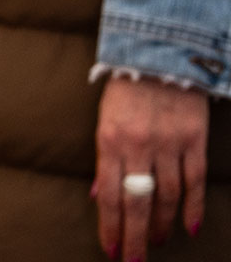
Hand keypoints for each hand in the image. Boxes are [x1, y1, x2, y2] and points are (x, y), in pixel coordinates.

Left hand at [94, 75, 208, 259]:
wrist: (159, 53)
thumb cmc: (125, 89)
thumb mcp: (104, 119)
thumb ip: (104, 160)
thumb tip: (99, 195)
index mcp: (109, 140)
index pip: (109, 195)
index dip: (110, 226)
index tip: (110, 250)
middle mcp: (138, 145)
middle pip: (137, 203)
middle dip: (134, 237)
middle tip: (133, 261)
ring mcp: (168, 143)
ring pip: (166, 196)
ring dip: (161, 224)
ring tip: (156, 242)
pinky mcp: (194, 139)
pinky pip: (193, 181)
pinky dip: (192, 207)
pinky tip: (189, 227)